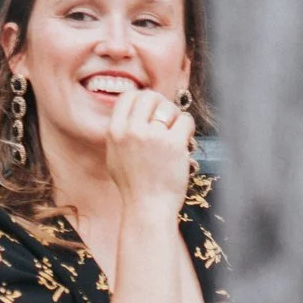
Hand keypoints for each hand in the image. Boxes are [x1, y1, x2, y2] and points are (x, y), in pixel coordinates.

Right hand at [103, 88, 192, 217]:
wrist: (147, 206)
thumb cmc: (133, 184)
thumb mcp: (115, 155)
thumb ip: (122, 132)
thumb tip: (136, 108)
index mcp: (114, 132)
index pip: (129, 96)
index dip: (143, 99)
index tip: (151, 111)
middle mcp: (131, 131)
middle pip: (150, 96)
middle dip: (162, 105)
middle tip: (167, 122)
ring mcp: (152, 136)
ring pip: (170, 107)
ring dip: (176, 119)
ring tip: (174, 136)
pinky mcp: (172, 144)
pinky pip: (186, 121)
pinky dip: (188, 131)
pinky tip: (183, 145)